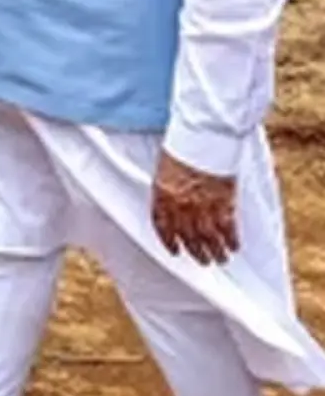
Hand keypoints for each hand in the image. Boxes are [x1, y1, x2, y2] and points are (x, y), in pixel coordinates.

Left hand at [152, 151, 238, 265]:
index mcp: (162, 194)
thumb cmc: (183, 144)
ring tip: (219, 259)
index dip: (169, 241)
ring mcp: (202, 204)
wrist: (204, 135)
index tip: (175, 250)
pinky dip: (231, 239)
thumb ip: (167, 187)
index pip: (162, 225)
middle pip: (187, 236)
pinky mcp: (224, 200)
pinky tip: (234, 247)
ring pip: (207, 237)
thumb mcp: (165, 167)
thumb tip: (170, 199)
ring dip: (214, 251)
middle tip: (202, 260)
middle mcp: (180, 204)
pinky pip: (227, 227)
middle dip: (195, 251)